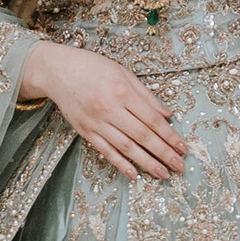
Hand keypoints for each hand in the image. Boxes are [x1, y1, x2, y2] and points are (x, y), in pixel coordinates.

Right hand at [22, 41, 185, 178]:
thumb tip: (167, 115)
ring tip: (162, 174)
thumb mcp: (123, 72)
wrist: (56, 71)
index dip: (169, 136)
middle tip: (179, 166)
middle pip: (142, 136)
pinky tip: (134, 174)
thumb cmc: (91, 67)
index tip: (182, 147)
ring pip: (126, 148)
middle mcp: (110, 109)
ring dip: (146, 163)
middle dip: (164, 153)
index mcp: (122, 92)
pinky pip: (106, 151)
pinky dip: (120, 164)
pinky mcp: (85, 131)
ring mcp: (96, 122)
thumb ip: (146, 95)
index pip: (152, 119)